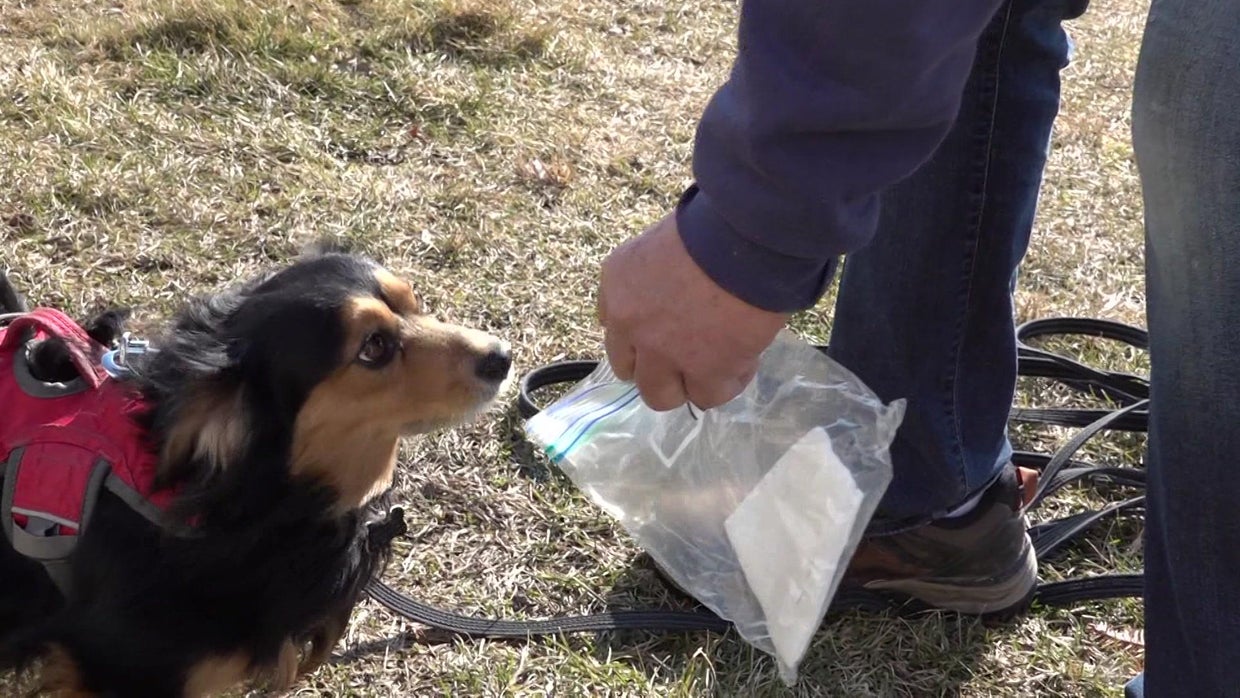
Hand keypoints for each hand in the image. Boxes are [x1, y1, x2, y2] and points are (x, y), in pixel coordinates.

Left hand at [598, 212, 789, 410]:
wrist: (745, 240)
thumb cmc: (712, 225)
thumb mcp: (663, 240)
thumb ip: (654, 275)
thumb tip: (670, 295)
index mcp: (617, 284)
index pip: (613, 331)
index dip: (640, 340)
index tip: (662, 336)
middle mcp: (630, 324)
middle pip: (630, 372)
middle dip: (658, 369)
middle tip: (688, 357)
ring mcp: (663, 353)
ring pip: (662, 395)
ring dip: (687, 384)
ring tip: (716, 365)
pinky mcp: (703, 371)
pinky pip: (708, 396)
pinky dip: (726, 383)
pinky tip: (743, 361)